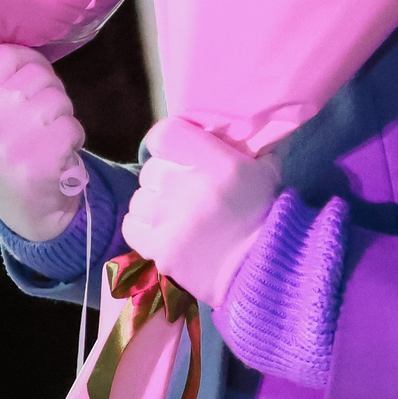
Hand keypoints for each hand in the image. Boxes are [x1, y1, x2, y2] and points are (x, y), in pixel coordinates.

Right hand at [0, 45, 85, 243]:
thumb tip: (29, 30)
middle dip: (50, 93)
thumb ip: (2, 76)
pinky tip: (58, 153)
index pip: (9, 53)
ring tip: (48, 137)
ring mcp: (10, 142)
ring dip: (63, 117)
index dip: (31, 63)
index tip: (32, 85)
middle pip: (39, 75)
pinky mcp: (39, 162)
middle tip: (41, 119)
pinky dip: (74, 138)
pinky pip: (73, 127)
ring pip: (58, 100)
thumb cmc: (12, 145)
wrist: (22, 205)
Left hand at [119, 118, 281, 303]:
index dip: (166, 141)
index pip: (164, 135)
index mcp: (214, 161)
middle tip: (182, 191)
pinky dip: (142, 226)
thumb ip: (240, 147)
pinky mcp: (159, 249)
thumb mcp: (263, 168)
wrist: (265, 266)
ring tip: (173, 214)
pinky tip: (162, 230)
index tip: (175, 151)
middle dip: (164, 177)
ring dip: (153, 204)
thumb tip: (222, 133)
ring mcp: (168, 220)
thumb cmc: (265, 213)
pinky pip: (132, 226)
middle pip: (150, 169)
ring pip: (139, 198)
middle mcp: (185, 186)